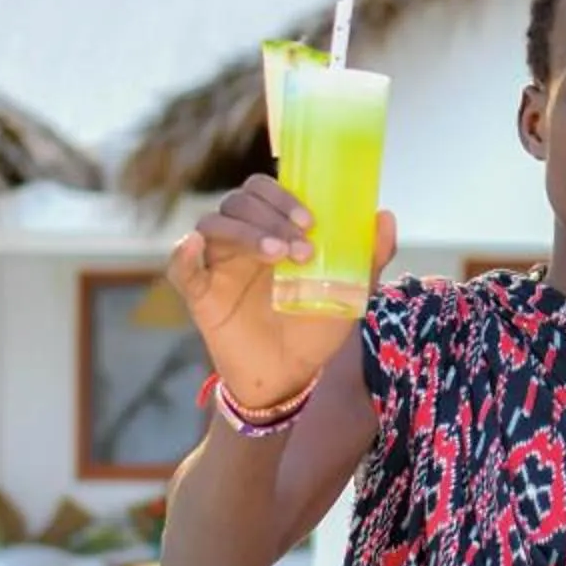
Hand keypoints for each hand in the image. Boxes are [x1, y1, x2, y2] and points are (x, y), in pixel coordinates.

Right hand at [164, 177, 396, 412]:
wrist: (289, 376)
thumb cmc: (315, 329)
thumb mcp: (350, 293)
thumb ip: (369, 257)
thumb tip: (385, 216)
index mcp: (271, 230)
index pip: (263, 190)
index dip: (282, 194)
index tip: (311, 221)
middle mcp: (241, 240)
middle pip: (238, 201)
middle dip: (270, 216)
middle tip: (301, 248)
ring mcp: (217, 265)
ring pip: (214, 224)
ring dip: (246, 232)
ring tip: (278, 257)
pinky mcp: (200, 294)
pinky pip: (180, 267)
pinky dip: (183, 254)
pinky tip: (194, 248)